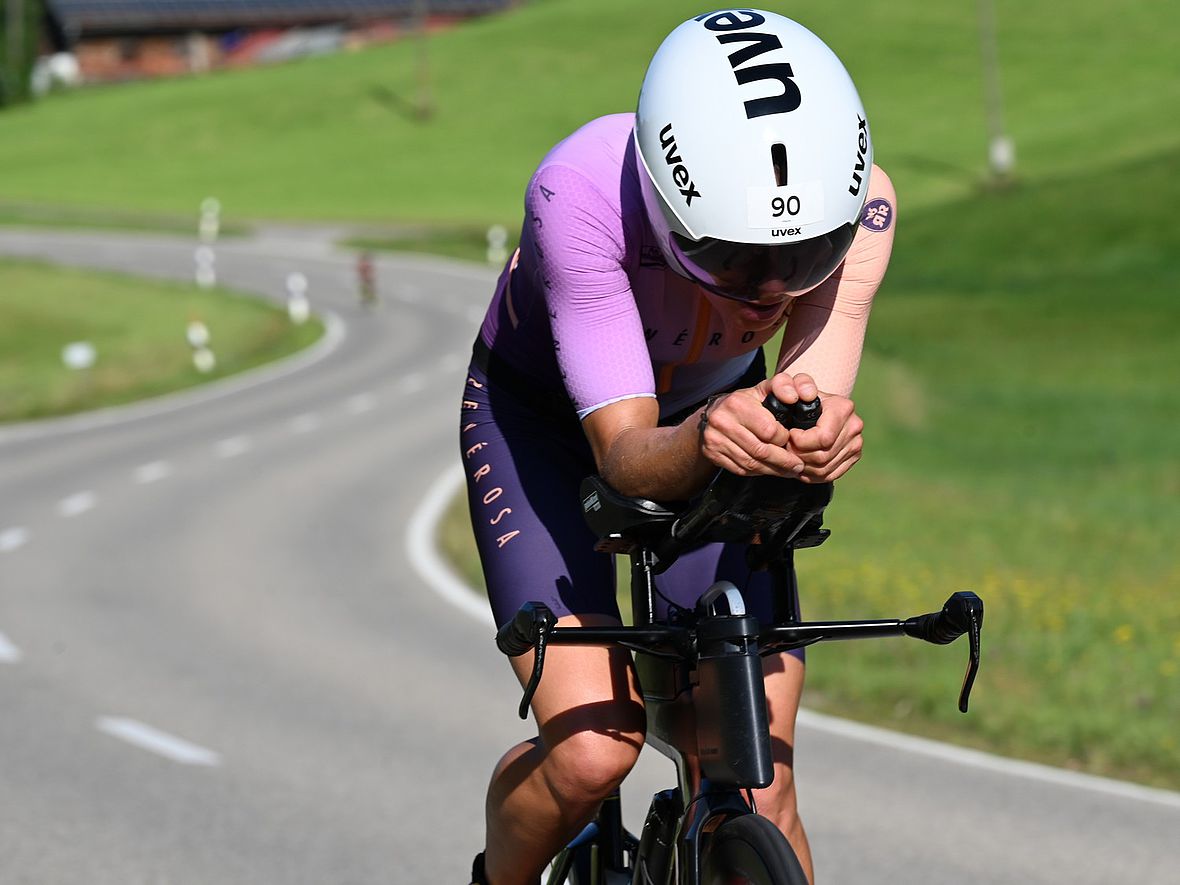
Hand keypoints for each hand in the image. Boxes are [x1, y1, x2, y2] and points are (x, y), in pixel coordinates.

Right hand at [697, 372, 862, 481]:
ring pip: (751, 464)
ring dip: (774, 470)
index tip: (792, 440)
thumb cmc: (748, 402)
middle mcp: (722, 421)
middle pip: (761, 450)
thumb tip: (795, 397)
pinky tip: (770, 470)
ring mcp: (715, 440)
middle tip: (798, 466)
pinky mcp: (712, 454)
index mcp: (737, 403)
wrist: (715, 412)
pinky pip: (741, 469)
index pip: (769, 430)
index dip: (785, 439)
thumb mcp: (765, 388)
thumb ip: (784, 386)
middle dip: (784, 461)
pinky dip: (759, 473)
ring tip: (788, 471)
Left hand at [766, 372, 863, 482]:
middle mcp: (854, 426)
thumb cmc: (799, 398)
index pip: (823, 438)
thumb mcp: (794, 386)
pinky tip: (801, 465)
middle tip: (788, 448)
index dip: (801, 442)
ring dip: (803, 466)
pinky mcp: (853, 457)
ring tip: (792, 456)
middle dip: (799, 455)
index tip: (790, 435)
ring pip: (824, 469)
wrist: (813, 407)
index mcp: (843, 408)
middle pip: (822, 456)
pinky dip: (811, 475)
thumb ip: (795, 385)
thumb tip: (807, 395)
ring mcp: (856, 443)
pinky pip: (830, 475)